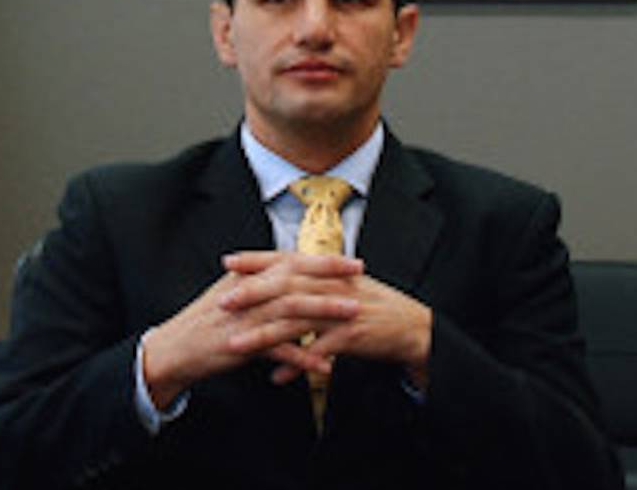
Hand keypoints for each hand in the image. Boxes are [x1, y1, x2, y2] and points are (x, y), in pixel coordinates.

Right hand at [141, 253, 362, 409]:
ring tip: (353, 314)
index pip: (290, 262)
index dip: (323, 261)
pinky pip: (276, 350)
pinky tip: (324, 364)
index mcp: (247, 277)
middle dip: (331, 278)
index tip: (352, 261)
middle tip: (360, 278)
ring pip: (290, 309)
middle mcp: (248, 292)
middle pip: (295, 279)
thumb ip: (260, 284)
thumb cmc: (205, 325)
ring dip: (325, 311)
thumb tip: (288, 274)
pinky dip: (302, 357)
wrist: (174, 350)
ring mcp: (244, 317)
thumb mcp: (232, 295)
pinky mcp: (239, 344)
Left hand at [222, 251, 433, 388]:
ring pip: (295, 320)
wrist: (414, 327)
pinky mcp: (352, 335)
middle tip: (223, 301)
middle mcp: (333, 286)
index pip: (287, 259)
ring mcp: (342, 310)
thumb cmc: (376, 307)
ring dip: (263, 335)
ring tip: (236, 345)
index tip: (229, 261)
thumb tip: (284, 278)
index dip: (257, 259)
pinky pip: (318, 351)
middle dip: (251, 293)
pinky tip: (277, 377)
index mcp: (329, 272)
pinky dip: (296, 366)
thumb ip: (315, 280)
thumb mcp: (344, 286)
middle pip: (285, 286)